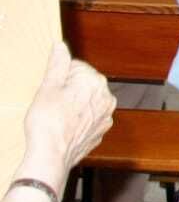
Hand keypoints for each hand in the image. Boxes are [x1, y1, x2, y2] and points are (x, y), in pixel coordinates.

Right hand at [19, 42, 114, 183]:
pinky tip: (66, 125)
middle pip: (85, 84)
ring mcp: (106, 115)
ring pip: (88, 101)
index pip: (78, 67)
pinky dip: (80, 119)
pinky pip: (90, 118)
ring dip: (76, 104)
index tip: (52, 88)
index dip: (61, 76)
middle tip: (53, 102)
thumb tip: (61, 46)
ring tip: (58, 115)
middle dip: (70, 89)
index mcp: (95, 82)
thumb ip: (58, 64)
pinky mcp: (101, 131)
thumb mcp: (48, 87)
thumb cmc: (48, 122)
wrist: (52, 155)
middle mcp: (106, 97)